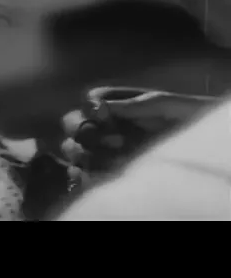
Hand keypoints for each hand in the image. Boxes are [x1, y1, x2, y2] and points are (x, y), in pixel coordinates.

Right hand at [60, 87, 217, 174]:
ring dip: (84, 152)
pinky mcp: (108, 171)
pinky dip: (81, 174)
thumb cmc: (186, 115)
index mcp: (115, 103)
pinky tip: (91, 174)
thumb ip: (133, 104)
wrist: (204, 143)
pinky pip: (83, 173)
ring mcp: (105, 149)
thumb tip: (98, 108)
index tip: (103, 117)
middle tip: (113, 140)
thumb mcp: (163, 104)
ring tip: (116, 157)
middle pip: (73, 124)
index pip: (86, 102)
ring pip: (73, 149)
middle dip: (83, 132)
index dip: (89, 110)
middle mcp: (105, 124)